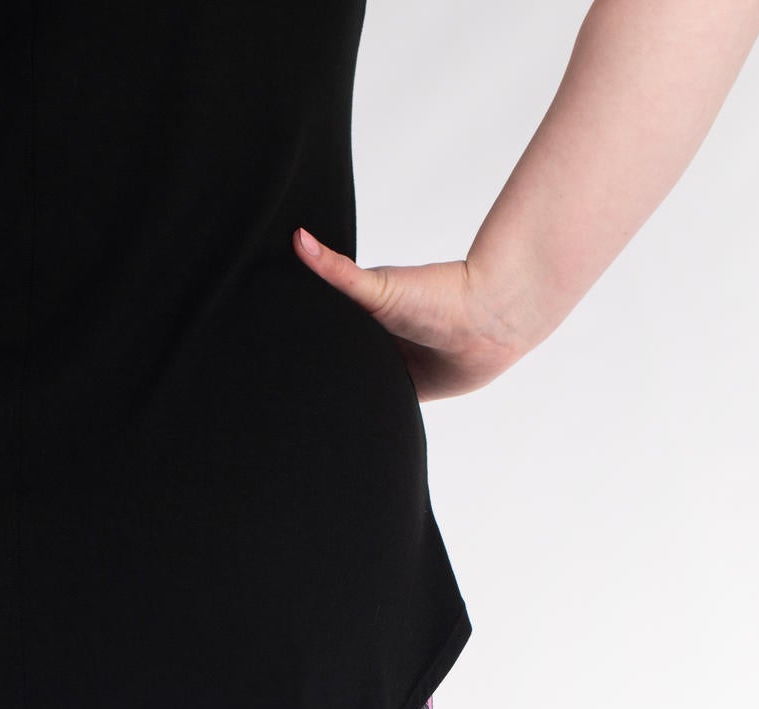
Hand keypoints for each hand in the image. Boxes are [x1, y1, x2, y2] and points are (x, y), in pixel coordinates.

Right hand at [292, 229, 529, 399]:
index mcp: (362, 320)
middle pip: (334, 365)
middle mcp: (373, 346)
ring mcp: (388, 372)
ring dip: (340, 397)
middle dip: (317, 374)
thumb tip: (298, 239)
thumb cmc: (438, 294)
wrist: (486, 321)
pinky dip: (361, 410)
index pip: (321, 337)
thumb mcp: (375, 285)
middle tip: (288, 384)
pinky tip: (341, 419)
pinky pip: (377, 406)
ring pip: (354, 389)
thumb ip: (336, 272)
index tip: (271, 351)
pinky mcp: (404, 394)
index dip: (299, 343)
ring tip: (311, 408)